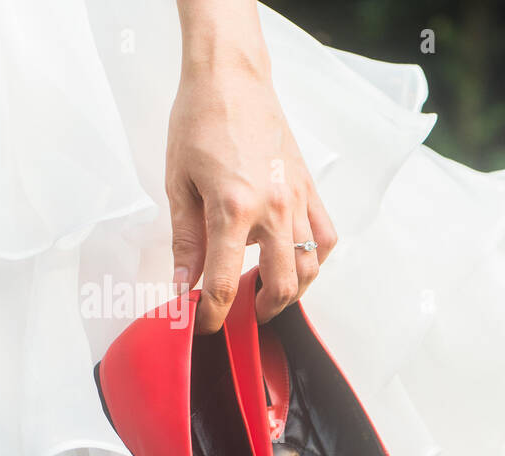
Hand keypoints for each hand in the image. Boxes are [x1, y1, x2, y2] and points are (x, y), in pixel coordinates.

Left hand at [167, 0, 335, 332]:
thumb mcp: (178, 183)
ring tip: (269, 294)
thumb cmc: (201, 121)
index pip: (223, 282)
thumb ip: (185, 239)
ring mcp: (298, 201)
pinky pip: (325, 237)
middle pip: (281, 285)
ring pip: (310, 267)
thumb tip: (183, 282)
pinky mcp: (310, 190)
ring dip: (291, 290)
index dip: (211, 314)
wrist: (232, 80)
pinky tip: (298, 261)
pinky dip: (315, 259)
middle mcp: (274, 210)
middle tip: (240, 314)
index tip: (204, 326)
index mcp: (234, 209)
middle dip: (260, 310)